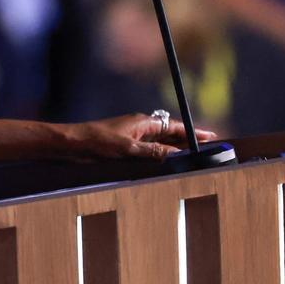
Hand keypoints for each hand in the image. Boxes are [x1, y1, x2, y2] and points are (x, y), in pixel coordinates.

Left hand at [64, 113, 217, 160]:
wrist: (74, 143)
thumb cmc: (97, 141)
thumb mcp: (127, 148)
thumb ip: (153, 151)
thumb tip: (177, 154)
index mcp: (142, 122)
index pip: (174, 126)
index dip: (192, 132)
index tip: (210, 136)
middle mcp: (140, 128)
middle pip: (170, 133)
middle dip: (188, 140)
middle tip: (208, 147)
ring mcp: (133, 137)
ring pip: (161, 143)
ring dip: (176, 148)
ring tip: (194, 155)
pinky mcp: (126, 147)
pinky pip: (150, 150)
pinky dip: (162, 155)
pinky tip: (168, 162)